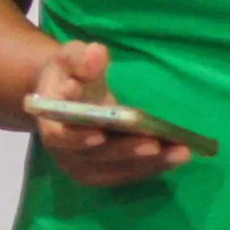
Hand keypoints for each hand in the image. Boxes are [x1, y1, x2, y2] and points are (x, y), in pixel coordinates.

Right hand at [30, 40, 189, 187]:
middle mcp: (64, 153)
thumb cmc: (69, 74)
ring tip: (179, 151)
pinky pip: (129, 174)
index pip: (60, 137)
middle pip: (95, 158)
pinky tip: (177, 156)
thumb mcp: (70, 58)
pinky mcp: (105, 173)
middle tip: (155, 143)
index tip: (99, 134)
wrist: (68, 95)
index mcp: (51, 124)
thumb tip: (96, 54)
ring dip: (148, 163)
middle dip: (126, 151)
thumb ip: (80, 58)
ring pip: (116, 170)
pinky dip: (153, 166)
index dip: (78, 138)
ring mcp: (85, 167)